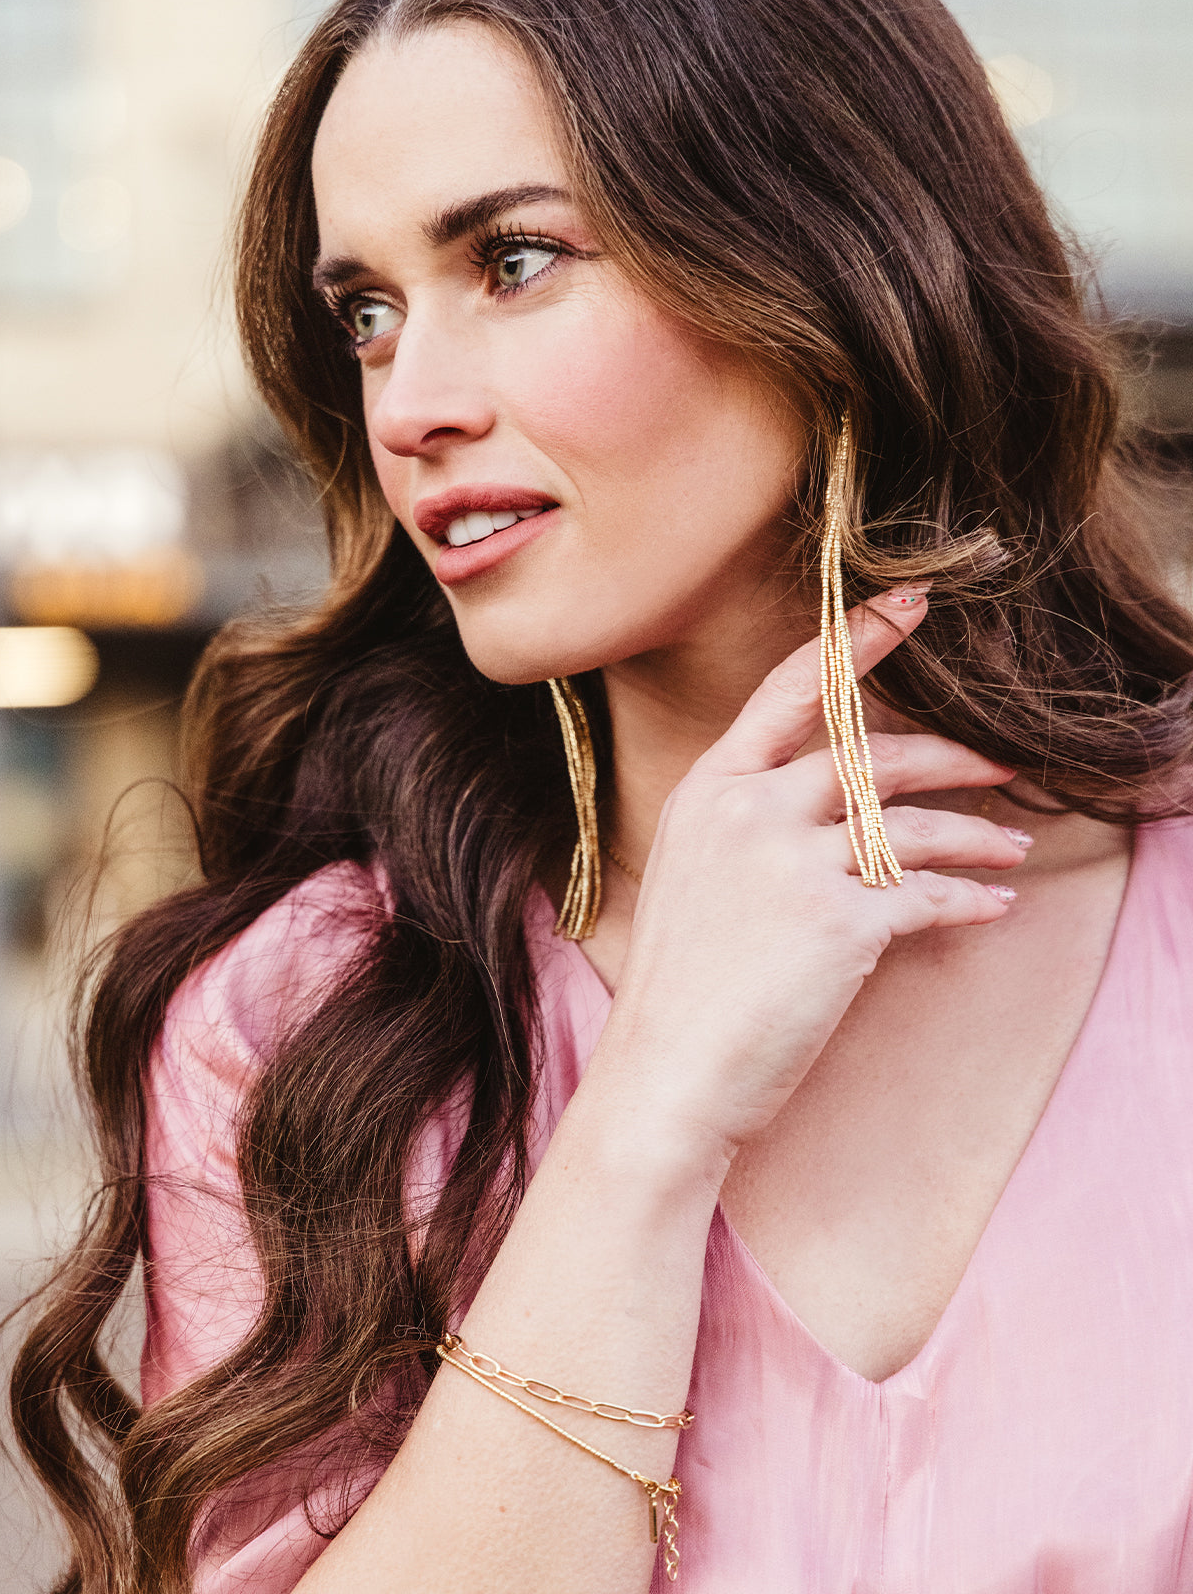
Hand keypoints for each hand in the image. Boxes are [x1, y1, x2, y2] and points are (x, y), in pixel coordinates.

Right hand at [591, 591, 1026, 1172]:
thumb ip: (752, 820)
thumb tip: (839, 801)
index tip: (911, 604)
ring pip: (910, 823)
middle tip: (998, 765)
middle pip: (870, 754)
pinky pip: (927, 895)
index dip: (856, 642)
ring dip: (973, 832)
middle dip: (948, 756)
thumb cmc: (682, 983)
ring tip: (1010, 845)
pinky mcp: (837, 922)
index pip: (791, 690)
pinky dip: (968, 898)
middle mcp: (749, 811)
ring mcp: (792, 863)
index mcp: (710, 790)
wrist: (667, 1072)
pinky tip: (991, 905)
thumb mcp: (694, 874)